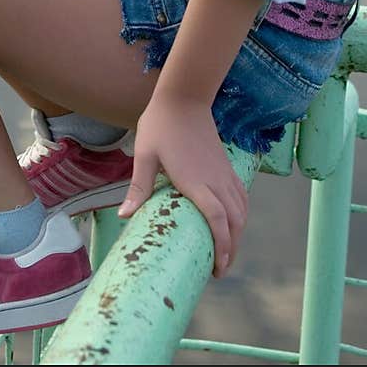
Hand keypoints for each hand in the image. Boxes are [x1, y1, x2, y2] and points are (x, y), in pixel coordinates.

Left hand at [117, 92, 248, 279]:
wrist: (183, 97)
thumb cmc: (160, 125)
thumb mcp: (145, 155)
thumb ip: (139, 187)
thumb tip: (125, 216)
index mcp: (195, 181)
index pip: (217, 218)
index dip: (222, 245)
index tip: (218, 267)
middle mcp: (215, 179)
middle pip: (234, 220)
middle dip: (232, 248)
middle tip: (220, 269)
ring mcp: (224, 172)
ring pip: (241, 209)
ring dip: (239, 233)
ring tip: (228, 251)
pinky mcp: (226, 165)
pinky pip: (241, 195)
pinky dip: (241, 214)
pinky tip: (234, 221)